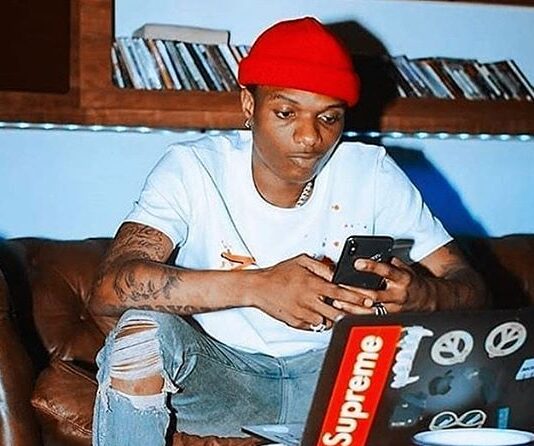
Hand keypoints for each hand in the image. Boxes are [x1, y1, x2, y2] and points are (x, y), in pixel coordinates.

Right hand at [248, 254, 374, 329]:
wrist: (258, 288)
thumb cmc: (279, 274)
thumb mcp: (301, 261)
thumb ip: (321, 267)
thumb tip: (335, 273)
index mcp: (312, 284)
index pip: (340, 293)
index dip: (357, 298)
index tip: (368, 302)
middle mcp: (308, 301)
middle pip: (338, 312)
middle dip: (354, 313)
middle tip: (366, 314)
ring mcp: (302, 314)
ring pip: (327, 322)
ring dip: (336, 319)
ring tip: (342, 314)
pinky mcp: (296, 323)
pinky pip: (314, 326)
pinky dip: (320, 322)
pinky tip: (322, 316)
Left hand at [343, 257, 434, 312]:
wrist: (425, 299)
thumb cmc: (410, 281)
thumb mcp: (403, 267)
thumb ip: (388, 262)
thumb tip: (370, 255)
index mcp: (402, 279)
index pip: (386, 271)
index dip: (371, 267)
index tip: (357, 263)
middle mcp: (398, 295)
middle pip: (374, 295)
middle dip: (356, 291)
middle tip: (340, 286)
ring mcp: (393, 308)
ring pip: (371, 310)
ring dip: (353, 306)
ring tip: (338, 301)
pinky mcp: (389, 317)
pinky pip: (370, 317)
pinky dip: (356, 314)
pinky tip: (344, 310)